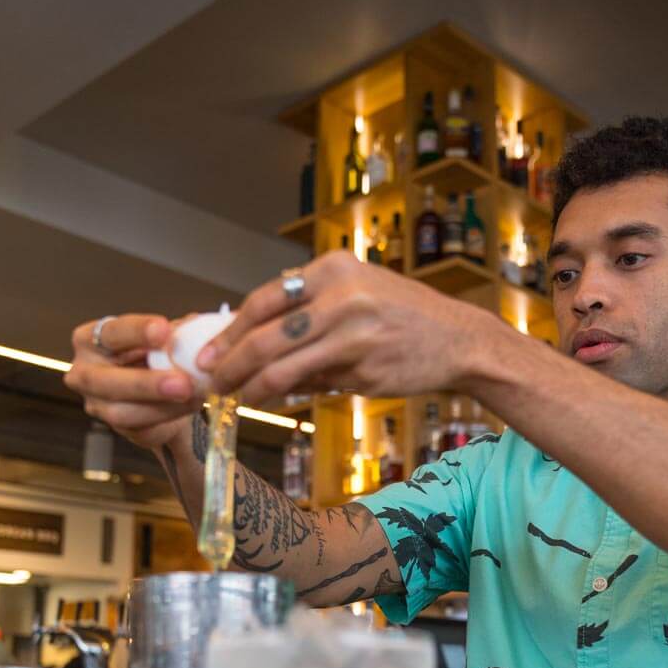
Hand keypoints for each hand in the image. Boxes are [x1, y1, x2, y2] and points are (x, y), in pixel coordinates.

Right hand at [65, 313, 199, 448]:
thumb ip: (175, 332)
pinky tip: (190, 404)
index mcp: (91, 339)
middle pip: (106, 380)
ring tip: (191, 395)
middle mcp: (85, 372)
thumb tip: (193, 326)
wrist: (162, 391)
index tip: (164, 329)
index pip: (110, 333)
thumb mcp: (164, 338)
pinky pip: (139, 427)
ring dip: (160, 405)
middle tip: (182, 382)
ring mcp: (96, 404)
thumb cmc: (154, 355)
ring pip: (120, 412)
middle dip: (146, 382)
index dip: (137, 331)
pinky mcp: (116, 428)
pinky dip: (168, 415)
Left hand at [198, 250, 500, 402]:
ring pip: (282, 367)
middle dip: (230, 363)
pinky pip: (314, 385)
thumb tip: (248, 340)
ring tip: (236, 397)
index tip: (209, 351)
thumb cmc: (401, 316)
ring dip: (251, 387)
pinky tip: (276, 399)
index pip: (264, 300)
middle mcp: (342, 296)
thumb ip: (307, 310)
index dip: (231, 330)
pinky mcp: (364, 369)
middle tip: (210, 382)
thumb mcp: (356, 292)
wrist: (459, 340)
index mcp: (335, 268)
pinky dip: (289, 394)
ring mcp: (354, 333)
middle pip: (265, 336)